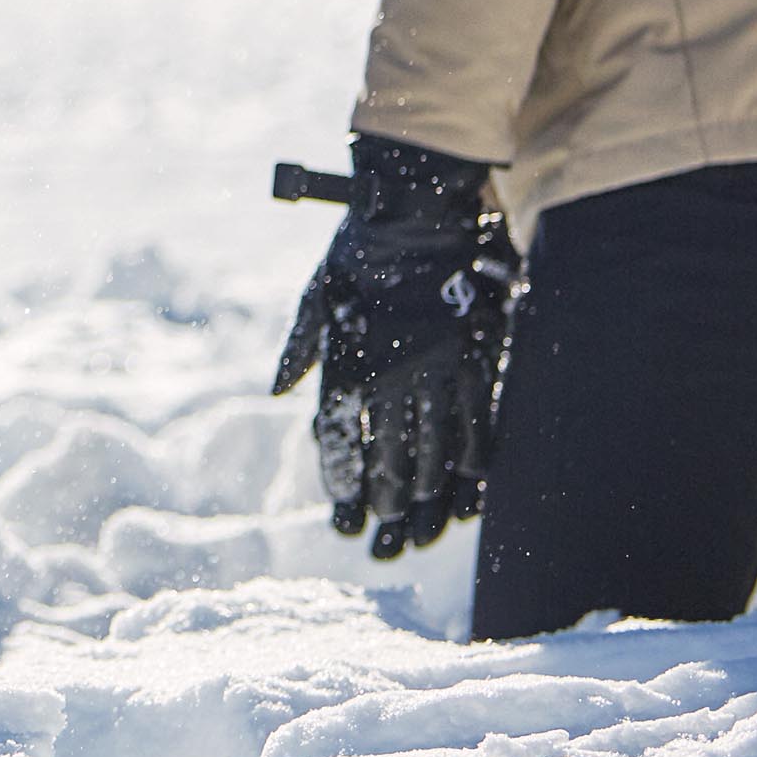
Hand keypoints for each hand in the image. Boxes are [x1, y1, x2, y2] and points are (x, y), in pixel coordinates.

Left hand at [271, 134, 518, 557]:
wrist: (420, 211)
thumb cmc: (360, 253)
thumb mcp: (315, 294)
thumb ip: (299, 346)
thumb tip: (278, 391)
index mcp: (349, 358)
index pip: (339, 435)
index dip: (341, 479)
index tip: (342, 514)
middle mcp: (393, 372)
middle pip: (390, 456)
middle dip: (385, 506)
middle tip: (381, 544)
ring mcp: (439, 369)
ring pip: (436, 450)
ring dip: (428, 500)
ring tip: (420, 536)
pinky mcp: (476, 360)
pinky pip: (478, 425)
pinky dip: (473, 466)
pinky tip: (468, 496)